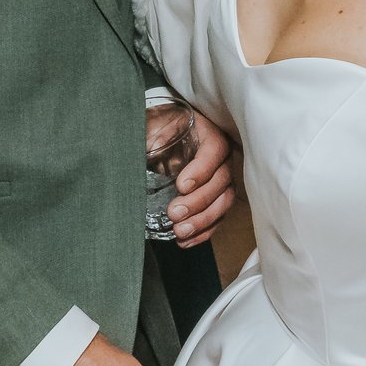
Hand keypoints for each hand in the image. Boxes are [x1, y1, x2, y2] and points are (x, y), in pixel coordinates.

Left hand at [154, 106, 234, 246]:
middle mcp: (221, 158)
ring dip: (202, 221)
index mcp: (209, 133)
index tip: (181, 186)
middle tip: (173, 214)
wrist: (166, 135)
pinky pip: (217, 217)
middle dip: (198, 202)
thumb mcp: (154, 124)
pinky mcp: (216, 198)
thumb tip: (142, 147)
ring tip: (179, 232)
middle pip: (221, 181)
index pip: (215, 150)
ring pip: (223, 202)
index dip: (201, 170)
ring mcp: (221, 179)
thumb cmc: (160, 128)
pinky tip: (185, 241)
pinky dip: (203, 232)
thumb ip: (151, 133)